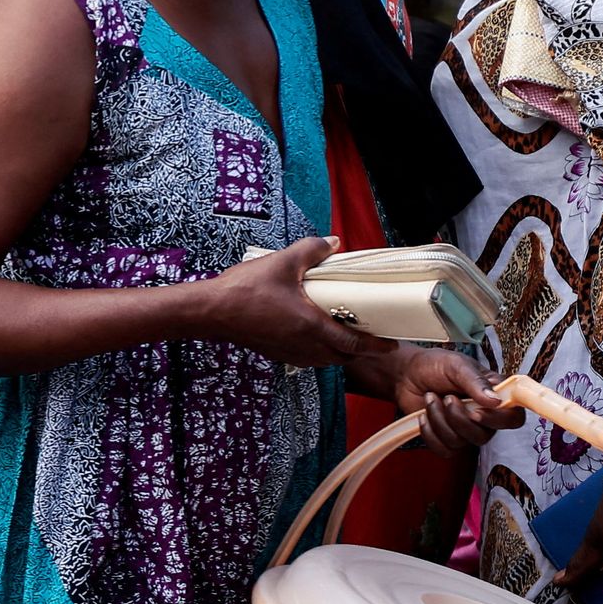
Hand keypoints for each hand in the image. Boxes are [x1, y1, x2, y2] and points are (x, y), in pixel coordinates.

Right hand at [190, 237, 381, 370]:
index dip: (375, 345)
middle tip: (373, 337)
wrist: (212, 311)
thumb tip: (333, 243)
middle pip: (343, 357)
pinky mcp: (277, 353)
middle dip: (361, 350)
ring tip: (348, 337)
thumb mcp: (283, 262)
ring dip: (340, 352)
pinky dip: (320, 353)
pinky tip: (316, 336)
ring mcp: (289, 352)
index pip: (353, 344)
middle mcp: (304, 345)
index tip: (390, 343)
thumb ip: (312, 250)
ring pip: (325, 360)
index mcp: (311, 326)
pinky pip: (308, 358)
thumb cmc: (244, 290)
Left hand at [379, 342, 526, 451]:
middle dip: (459, 419)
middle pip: (485, 436)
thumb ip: (476, 382)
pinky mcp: (446, 439)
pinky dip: (430, 433)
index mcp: (494, 395)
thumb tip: (496, 401)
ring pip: (462, 442)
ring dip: (440, 420)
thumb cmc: (436, 365)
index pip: (513, 417)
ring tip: (430, 398)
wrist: (407, 374)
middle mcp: (484, 416)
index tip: (476, 411)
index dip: (500, 420)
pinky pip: (444, 450)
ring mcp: (465, 429)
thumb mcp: (457, 365)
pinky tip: (423, 415)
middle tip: (447, 397)